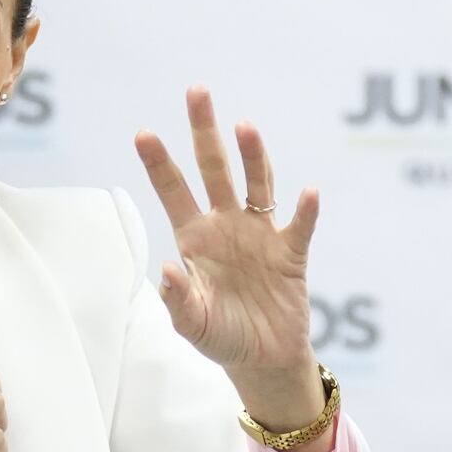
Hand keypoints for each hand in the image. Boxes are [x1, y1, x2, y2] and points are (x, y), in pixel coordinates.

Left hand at [136, 86, 325, 433]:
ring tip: (244, 127)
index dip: (159, 163)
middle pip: (213, 169)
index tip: (143, 132)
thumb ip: (178, 300)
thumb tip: (166, 269)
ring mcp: (260, 235)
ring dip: (252, 156)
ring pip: (256, 184)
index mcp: (194, 238)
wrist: (263, 360)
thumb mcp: (192, 325)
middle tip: (196, 91)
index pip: (173, 191)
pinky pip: (299, 228)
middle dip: (204, 131)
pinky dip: (305, 211)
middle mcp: (226, 226)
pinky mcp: (291, 254)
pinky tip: (309, 193)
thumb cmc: (221, 337)